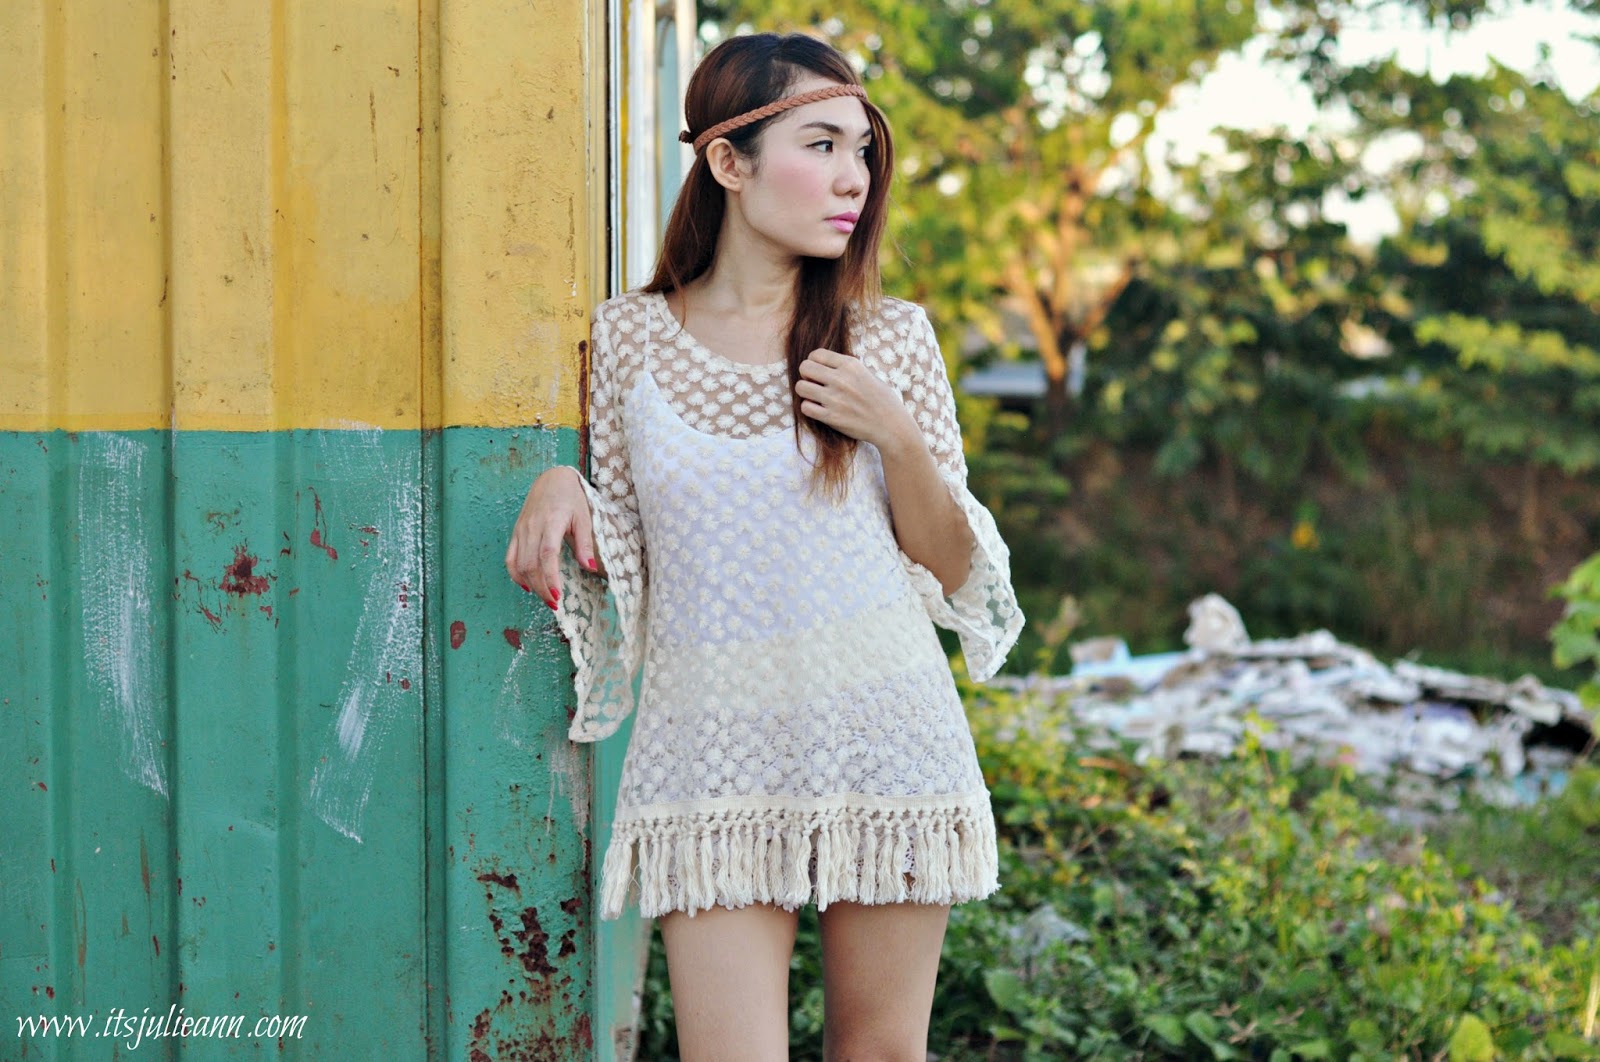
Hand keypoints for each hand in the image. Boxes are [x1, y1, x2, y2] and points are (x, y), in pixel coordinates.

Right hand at [504, 466, 600, 609]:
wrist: (551, 479)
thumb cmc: (571, 498)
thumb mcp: (584, 518)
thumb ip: (585, 544)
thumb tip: (590, 568)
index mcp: (551, 522)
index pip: (547, 554)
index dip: (551, 577)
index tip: (558, 596)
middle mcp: (532, 527)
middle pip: (531, 564)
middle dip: (542, 588)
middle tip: (555, 604)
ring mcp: (521, 530)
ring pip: (519, 564)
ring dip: (531, 585)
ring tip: (546, 598)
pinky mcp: (516, 533)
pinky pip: (510, 558)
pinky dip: (516, 575)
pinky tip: (527, 586)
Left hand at [794, 349, 915, 449]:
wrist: (891, 425)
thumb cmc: (882, 399)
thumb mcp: (867, 374)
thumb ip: (847, 368)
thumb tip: (825, 365)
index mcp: (850, 365)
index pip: (816, 354)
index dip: (814, 362)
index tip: (819, 371)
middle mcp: (840, 379)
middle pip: (804, 367)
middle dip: (806, 375)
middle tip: (814, 383)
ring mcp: (834, 398)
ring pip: (801, 387)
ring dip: (805, 392)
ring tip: (815, 397)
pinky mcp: (831, 417)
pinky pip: (805, 407)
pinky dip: (809, 408)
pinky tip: (819, 410)